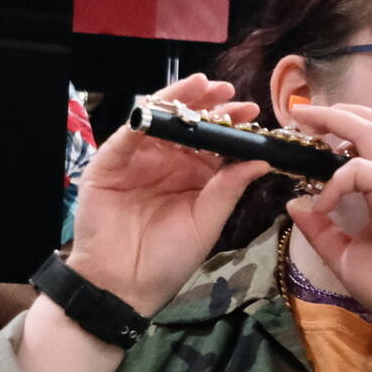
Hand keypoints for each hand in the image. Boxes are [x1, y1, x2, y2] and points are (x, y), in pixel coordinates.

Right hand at [63, 74, 272, 315]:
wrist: (125, 286)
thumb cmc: (169, 259)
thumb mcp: (207, 222)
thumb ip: (229, 188)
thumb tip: (262, 159)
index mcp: (193, 175)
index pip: (215, 140)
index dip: (232, 123)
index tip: (252, 111)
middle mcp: (166, 161)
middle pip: (188, 123)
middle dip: (207, 103)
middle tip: (227, 91)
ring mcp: (137, 160)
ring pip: (158, 120)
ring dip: (178, 100)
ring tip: (200, 86)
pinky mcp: (109, 164)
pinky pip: (126, 136)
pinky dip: (144, 119)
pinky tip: (163, 108)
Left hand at [285, 102, 371, 357]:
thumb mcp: (344, 254)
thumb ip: (320, 229)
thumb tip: (295, 203)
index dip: (343, 128)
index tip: (310, 134)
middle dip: (337, 110)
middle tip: (301, 112)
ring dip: (338, 119)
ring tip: (307, 122)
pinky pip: (359, 168)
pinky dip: (335, 181)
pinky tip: (324, 206)